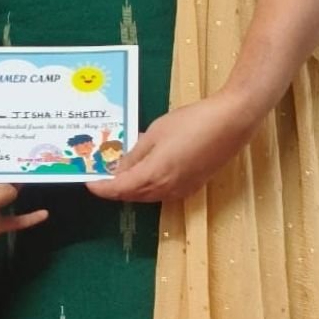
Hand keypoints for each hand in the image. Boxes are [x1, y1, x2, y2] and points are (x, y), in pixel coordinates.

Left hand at [85, 90, 257, 203]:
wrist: (230, 124)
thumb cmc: (191, 122)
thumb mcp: (156, 132)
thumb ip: (136, 154)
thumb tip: (119, 169)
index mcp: (154, 175)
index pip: (119, 189)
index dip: (102, 188)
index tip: (88, 183)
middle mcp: (166, 189)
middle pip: (133, 195)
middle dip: (115, 188)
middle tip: (101, 174)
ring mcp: (182, 191)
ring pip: (148, 196)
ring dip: (132, 188)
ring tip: (120, 171)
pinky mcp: (193, 187)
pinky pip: (162, 192)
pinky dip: (148, 186)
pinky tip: (145, 171)